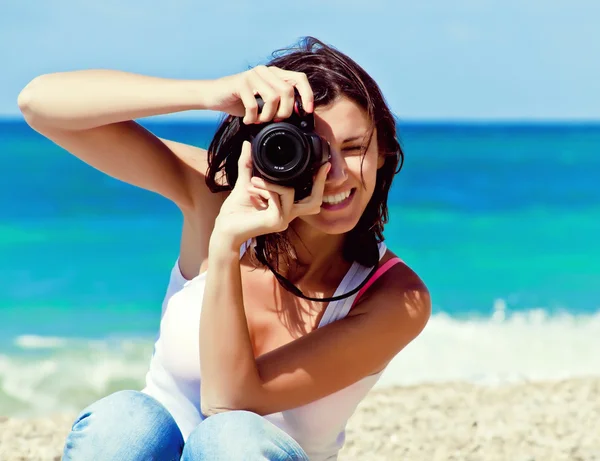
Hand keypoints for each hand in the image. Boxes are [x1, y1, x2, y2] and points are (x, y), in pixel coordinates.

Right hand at [205, 66, 313, 124]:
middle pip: (287, 92)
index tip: (308, 111)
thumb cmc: (240, 101)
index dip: (307, 95)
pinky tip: (248, 121)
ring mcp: (253, 75)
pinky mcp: (240, 82)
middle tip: (274, 121)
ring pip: (273, 98)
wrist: (213, 96)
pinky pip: (254, 105)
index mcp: (275, 74)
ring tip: (259, 121)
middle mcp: (265, 71)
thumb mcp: (263, 103)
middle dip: (284, 112)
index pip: (299, 78)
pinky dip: (252, 118)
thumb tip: (298, 115)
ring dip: (267, 116)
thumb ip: (279, 104)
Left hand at [212, 141, 329, 248]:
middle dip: (319, 183)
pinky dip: (265, 188)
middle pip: (314, 201)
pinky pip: (278, 196)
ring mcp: (283, 220)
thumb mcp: (246, 181)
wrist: (225, 227)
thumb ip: (248, 164)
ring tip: (253, 181)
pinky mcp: (276, 221)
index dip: (320, 183)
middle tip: (320, 168)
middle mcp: (287, 215)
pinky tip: (252, 189)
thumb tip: (247, 143)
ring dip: (270, 183)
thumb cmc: (235, 210)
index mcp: (285, 208)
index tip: (324, 165)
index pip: (310, 198)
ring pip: (290, 192)